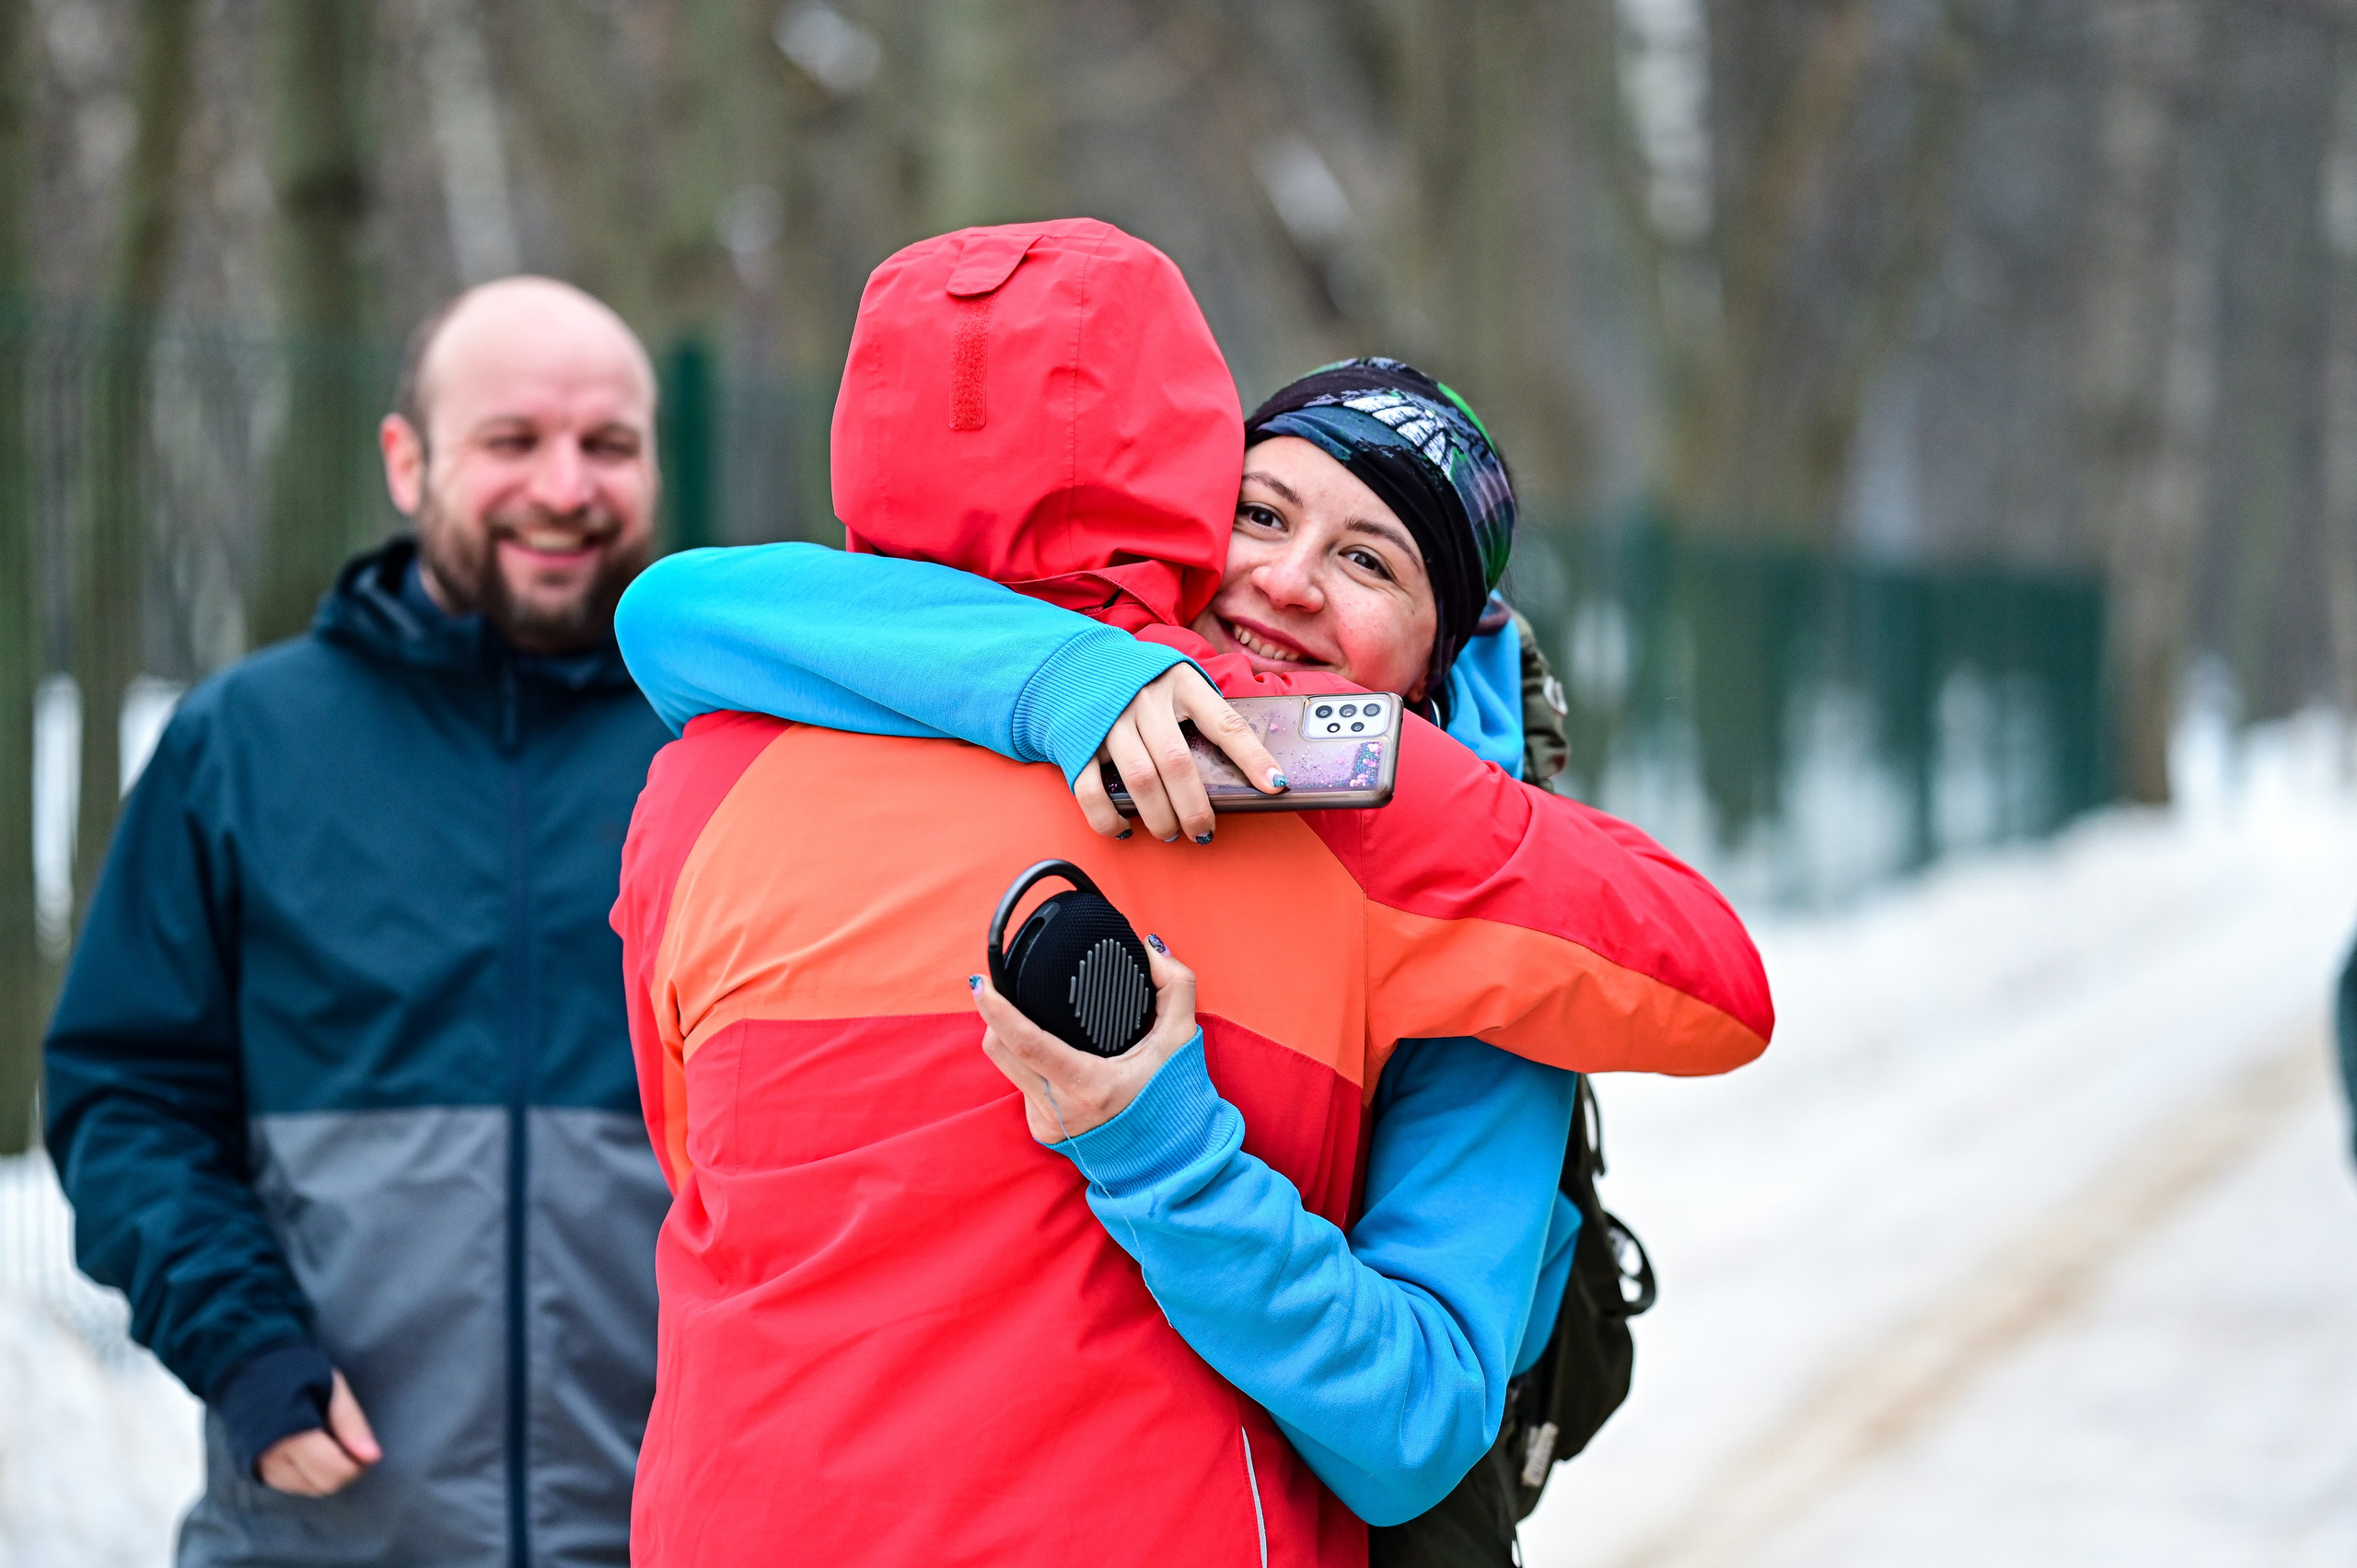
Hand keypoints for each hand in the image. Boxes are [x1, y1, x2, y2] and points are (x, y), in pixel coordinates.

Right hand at [256, 1370, 381, 1495]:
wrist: (247, 1368)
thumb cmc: (295, 1372)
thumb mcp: (331, 1387)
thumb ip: (350, 1423)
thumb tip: (372, 1456)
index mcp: (292, 1436)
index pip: (334, 1473)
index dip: (358, 1465)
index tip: (367, 1448)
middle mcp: (272, 1460)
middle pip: (324, 1485)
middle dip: (346, 1470)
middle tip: (351, 1444)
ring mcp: (262, 1468)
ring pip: (310, 1488)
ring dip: (328, 1473)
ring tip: (329, 1441)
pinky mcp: (257, 1472)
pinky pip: (294, 1485)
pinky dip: (310, 1473)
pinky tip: (312, 1450)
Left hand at [971, 936, 1197, 1142]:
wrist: (1167, 1155)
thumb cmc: (1170, 1094)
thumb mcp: (1181, 1038)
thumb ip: (1175, 985)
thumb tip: (1149, 946)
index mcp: (1089, 1085)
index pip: (1027, 1042)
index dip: (998, 1012)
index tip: (982, 984)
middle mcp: (1060, 1109)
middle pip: (1003, 1052)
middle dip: (994, 1018)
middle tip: (998, 989)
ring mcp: (1047, 1124)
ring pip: (1007, 1068)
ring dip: (1008, 1041)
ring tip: (1023, 1019)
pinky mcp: (1042, 1131)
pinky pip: (1019, 1087)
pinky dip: (1026, 1067)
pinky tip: (1046, 1058)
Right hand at [1075, 666, 1286, 843]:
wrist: (1077, 660)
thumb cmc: (1143, 680)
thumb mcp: (1179, 680)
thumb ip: (1205, 712)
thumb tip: (1246, 765)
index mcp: (1181, 682)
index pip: (1224, 723)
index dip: (1252, 757)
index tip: (1276, 785)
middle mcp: (1146, 699)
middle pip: (1177, 763)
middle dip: (1195, 807)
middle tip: (1203, 831)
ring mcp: (1110, 720)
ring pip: (1140, 779)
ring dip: (1159, 817)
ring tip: (1169, 832)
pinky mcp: (1079, 741)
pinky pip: (1091, 789)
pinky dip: (1108, 817)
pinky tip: (1123, 827)